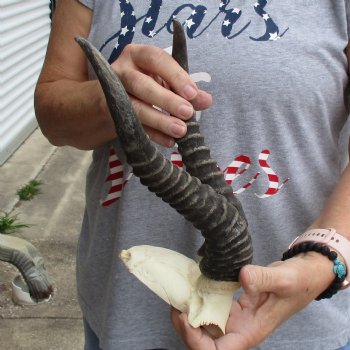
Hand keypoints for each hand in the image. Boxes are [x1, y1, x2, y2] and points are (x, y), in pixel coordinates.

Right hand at [111, 44, 211, 146]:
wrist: (111, 99)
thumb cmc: (146, 85)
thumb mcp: (165, 82)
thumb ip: (185, 91)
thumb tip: (206, 101)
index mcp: (138, 55)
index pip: (157, 59)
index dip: (175, 76)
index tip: (192, 93)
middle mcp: (121, 70)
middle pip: (141, 84)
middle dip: (166, 99)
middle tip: (187, 113)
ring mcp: (112, 93)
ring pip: (134, 107)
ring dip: (159, 120)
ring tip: (180, 130)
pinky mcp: (110, 114)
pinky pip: (133, 125)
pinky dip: (152, 134)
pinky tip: (169, 141)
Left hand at [171, 253, 334, 349]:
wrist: (304, 276)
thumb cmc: (299, 282)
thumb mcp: (284, 279)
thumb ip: (264, 279)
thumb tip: (242, 277)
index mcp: (250, 332)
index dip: (196, 341)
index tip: (185, 317)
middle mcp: (240, 329)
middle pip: (205, 341)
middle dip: (185, 328)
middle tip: (175, 303)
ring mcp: (236, 319)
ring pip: (206, 326)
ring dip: (189, 314)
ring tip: (179, 294)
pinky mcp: (234, 307)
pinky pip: (211, 309)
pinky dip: (199, 301)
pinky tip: (193, 287)